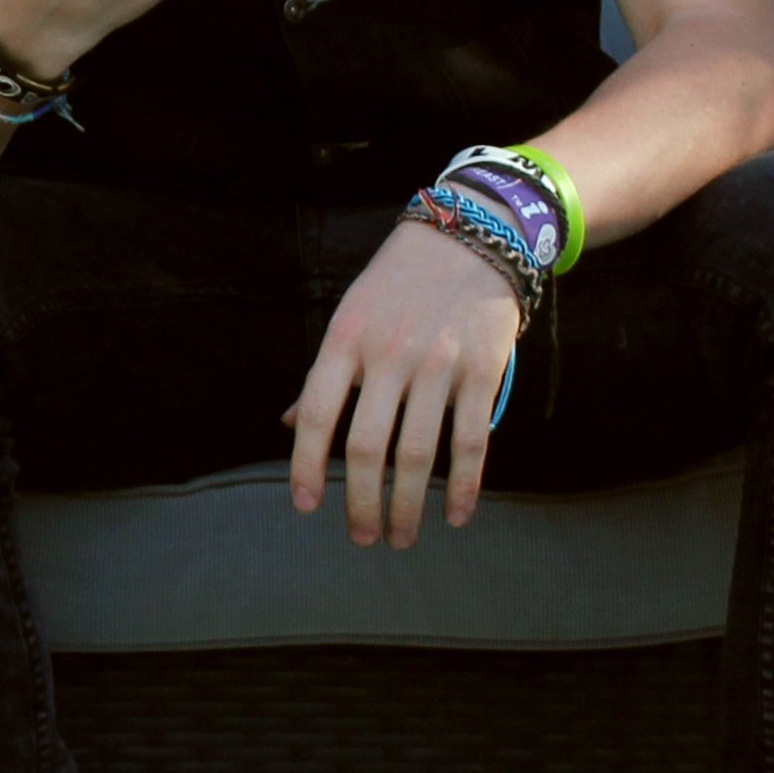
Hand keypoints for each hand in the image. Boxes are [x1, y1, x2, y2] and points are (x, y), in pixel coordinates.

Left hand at [287, 221, 521, 547]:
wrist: (472, 234)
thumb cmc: (399, 283)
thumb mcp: (351, 315)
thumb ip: (326, 373)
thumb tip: (290, 425)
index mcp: (346, 339)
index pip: (316, 413)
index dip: (305, 466)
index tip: (306, 507)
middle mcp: (390, 355)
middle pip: (368, 447)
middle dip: (361, 504)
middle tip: (362, 538)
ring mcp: (439, 364)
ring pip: (418, 455)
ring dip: (407, 507)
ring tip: (401, 537)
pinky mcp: (483, 371)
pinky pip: (471, 441)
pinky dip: (463, 486)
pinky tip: (455, 516)